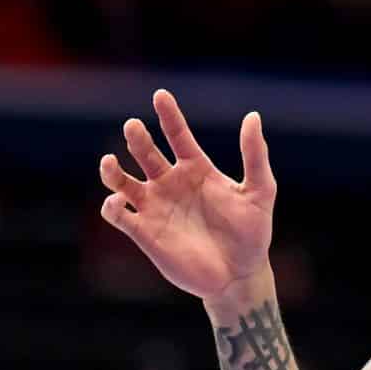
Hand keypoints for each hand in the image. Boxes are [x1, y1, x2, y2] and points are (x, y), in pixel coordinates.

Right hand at [98, 89, 277, 302]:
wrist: (239, 274)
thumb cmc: (253, 231)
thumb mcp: (260, 190)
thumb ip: (255, 155)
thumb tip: (252, 116)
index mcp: (198, 168)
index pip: (177, 135)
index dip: (168, 115)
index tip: (160, 95)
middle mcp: (172, 183)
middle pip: (147, 153)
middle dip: (138, 138)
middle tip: (133, 126)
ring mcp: (156, 207)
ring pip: (123, 182)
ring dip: (112, 171)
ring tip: (110, 161)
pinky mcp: (145, 233)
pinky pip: (119, 216)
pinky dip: (112, 206)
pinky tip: (117, 200)